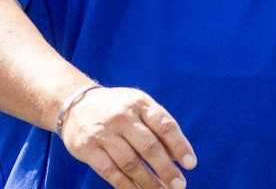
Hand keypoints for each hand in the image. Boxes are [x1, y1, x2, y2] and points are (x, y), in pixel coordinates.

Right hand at [59, 85, 196, 188]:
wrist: (74, 103)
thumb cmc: (119, 108)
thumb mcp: (140, 107)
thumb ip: (159, 128)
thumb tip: (178, 156)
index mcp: (140, 103)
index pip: (165, 125)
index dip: (180, 146)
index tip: (191, 164)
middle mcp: (122, 117)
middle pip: (149, 147)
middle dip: (166, 169)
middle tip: (180, 185)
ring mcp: (103, 133)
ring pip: (130, 163)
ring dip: (149, 182)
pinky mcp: (87, 149)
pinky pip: (110, 172)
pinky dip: (126, 185)